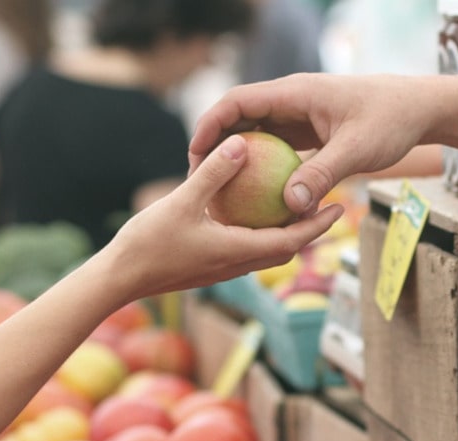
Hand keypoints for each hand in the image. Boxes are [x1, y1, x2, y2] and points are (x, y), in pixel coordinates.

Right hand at [102, 135, 343, 299]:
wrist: (118, 280)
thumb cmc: (147, 243)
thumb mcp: (181, 202)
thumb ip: (213, 174)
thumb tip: (241, 144)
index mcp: (238, 252)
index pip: (291, 241)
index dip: (318, 225)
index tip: (339, 207)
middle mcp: (236, 264)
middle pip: (285, 248)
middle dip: (309, 229)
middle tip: (328, 203)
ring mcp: (222, 268)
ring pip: (265, 250)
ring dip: (284, 231)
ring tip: (295, 204)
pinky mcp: (208, 266)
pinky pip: (244, 248)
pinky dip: (258, 232)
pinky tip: (250, 211)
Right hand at [189, 73, 440, 213]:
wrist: (419, 109)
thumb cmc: (391, 120)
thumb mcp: (357, 150)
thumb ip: (322, 174)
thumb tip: (290, 205)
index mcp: (295, 93)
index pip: (238, 101)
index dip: (210, 125)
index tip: (195, 155)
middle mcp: (292, 101)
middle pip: (240, 118)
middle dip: (216, 145)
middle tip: (199, 180)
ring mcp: (300, 116)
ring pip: (257, 134)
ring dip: (238, 158)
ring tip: (220, 191)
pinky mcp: (310, 131)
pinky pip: (277, 148)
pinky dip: (263, 167)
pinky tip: (257, 197)